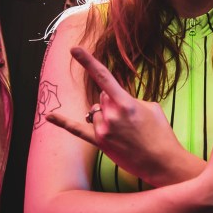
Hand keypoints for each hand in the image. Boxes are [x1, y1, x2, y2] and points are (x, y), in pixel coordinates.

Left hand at [46, 46, 189, 183]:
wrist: (163, 163)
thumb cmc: (161, 133)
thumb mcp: (151, 107)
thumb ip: (130, 99)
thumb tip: (115, 100)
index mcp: (126, 103)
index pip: (103, 77)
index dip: (87, 61)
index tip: (74, 50)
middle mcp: (111, 115)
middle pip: (102, 97)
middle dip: (113, 102)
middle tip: (131, 119)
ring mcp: (104, 130)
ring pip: (95, 112)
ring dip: (106, 116)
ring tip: (125, 131)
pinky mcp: (100, 143)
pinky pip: (78, 130)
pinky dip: (63, 123)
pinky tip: (49, 117)